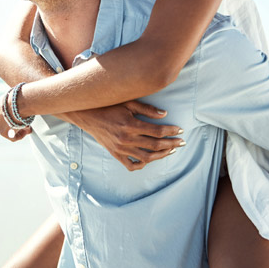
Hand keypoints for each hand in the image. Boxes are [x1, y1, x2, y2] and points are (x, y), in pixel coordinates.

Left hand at [0, 93, 31, 141]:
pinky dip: (20, 135)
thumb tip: (18, 101)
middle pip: (1, 123)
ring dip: (16, 129)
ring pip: (6, 131)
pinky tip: (27, 130)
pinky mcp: (4, 133)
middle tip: (22, 122)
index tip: (16, 115)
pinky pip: (12, 137)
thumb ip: (11, 102)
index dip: (8, 116)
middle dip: (11, 123)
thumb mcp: (10, 97)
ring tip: (27, 126)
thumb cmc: (17, 97)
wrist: (18, 102)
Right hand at [61, 101, 183, 170]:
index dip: (171, 131)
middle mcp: (126, 139)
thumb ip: (146, 109)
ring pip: (146, 157)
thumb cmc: (108, 105)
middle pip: (155, 145)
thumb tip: (165, 114)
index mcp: (130, 124)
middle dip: (171, 144)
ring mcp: (120, 148)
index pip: (157, 131)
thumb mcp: (127, 102)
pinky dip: (141, 164)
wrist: (87, 115)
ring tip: (170, 151)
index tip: (180, 130)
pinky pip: (131, 164)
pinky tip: (149, 159)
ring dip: (161, 155)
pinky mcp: (115, 153)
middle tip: (182, 142)